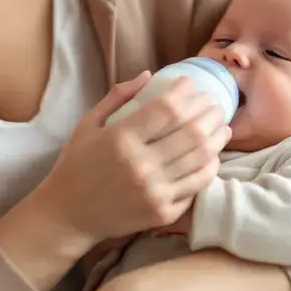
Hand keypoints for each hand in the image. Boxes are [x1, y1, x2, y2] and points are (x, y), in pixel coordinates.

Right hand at [29, 72, 229, 246]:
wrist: (69, 215)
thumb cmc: (76, 165)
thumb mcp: (88, 124)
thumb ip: (118, 97)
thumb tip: (149, 75)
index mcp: (121, 139)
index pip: (167, 108)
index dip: (185, 92)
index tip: (190, 84)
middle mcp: (141, 165)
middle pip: (192, 132)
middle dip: (210, 113)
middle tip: (214, 103)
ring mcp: (155, 192)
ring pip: (201, 160)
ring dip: (217, 139)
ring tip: (222, 126)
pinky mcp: (162, 213)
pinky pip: (197, 187)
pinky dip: (209, 168)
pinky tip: (211, 156)